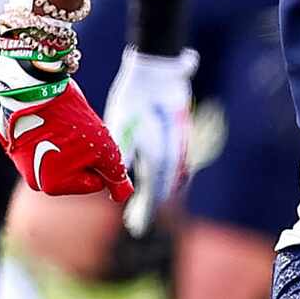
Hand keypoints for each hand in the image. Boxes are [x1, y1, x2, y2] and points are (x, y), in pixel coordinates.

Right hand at [0, 54, 133, 204]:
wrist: (35, 87)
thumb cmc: (71, 122)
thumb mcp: (105, 150)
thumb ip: (116, 176)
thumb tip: (123, 194)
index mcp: (52, 187)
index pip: (94, 183)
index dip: (99, 162)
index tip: (90, 142)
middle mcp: (33, 180)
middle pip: (75, 173)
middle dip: (82, 156)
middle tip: (77, 132)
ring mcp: (20, 161)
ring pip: (58, 158)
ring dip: (67, 145)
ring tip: (63, 124)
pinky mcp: (13, 141)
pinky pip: (40, 142)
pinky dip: (48, 134)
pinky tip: (48, 120)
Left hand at [103, 46, 196, 233]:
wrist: (158, 71)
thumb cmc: (134, 98)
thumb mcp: (121, 126)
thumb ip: (122, 157)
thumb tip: (116, 185)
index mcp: (159, 155)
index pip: (153, 191)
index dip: (145, 210)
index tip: (136, 227)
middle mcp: (175, 153)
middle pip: (164, 188)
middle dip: (150, 207)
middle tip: (137, 224)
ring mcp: (182, 144)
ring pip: (175, 177)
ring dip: (161, 193)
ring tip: (147, 208)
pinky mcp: (183, 134)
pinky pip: (180, 163)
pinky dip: (172, 178)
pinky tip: (165, 183)